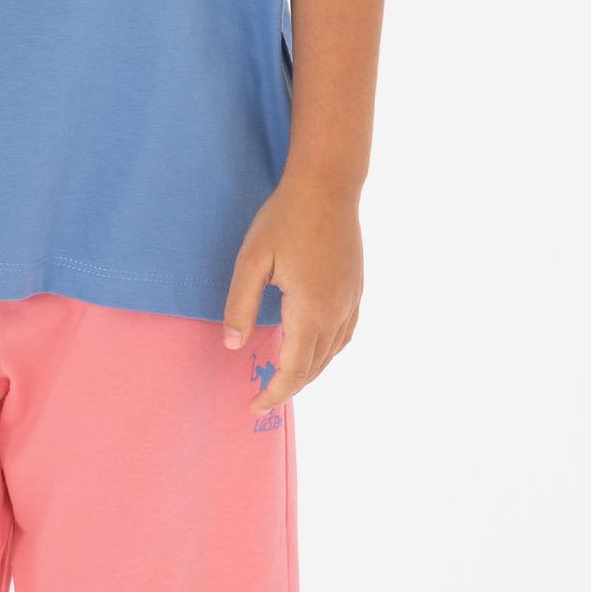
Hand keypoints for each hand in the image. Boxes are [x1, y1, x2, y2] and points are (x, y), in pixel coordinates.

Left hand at [221, 174, 363, 408]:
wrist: (328, 185)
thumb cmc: (285, 218)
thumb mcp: (252, 260)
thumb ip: (240, 305)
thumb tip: (233, 345)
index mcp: (311, 309)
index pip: (295, 369)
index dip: (275, 393)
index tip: (254, 406)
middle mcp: (338, 311)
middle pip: (315, 367)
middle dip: (289, 387)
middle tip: (261, 398)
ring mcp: (352, 300)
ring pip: (332, 353)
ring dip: (309, 372)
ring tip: (282, 378)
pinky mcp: (357, 288)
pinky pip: (345, 333)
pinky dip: (327, 351)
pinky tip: (312, 349)